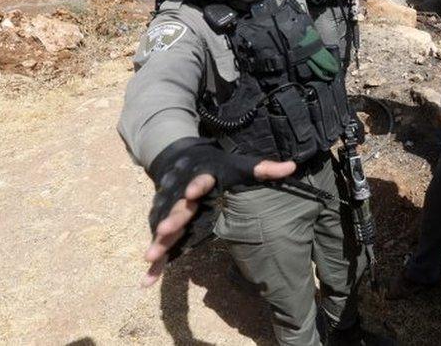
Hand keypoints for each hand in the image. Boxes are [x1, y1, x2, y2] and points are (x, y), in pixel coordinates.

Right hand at [141, 158, 295, 286]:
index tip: (193, 192)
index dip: (197, 186)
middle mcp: (181, 193)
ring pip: (163, 228)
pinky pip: (160, 245)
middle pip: (178, 208)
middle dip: (171, 219)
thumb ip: (264, 169)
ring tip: (150, 257)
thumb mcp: (239, 164)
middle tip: (164, 230)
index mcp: (202, 177)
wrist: (179, 158)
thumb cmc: (217, 165)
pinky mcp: (163, 223)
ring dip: (158, 243)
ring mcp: (170, 209)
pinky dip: (155, 264)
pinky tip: (147, 282)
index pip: (200, 181)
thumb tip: (292, 167)